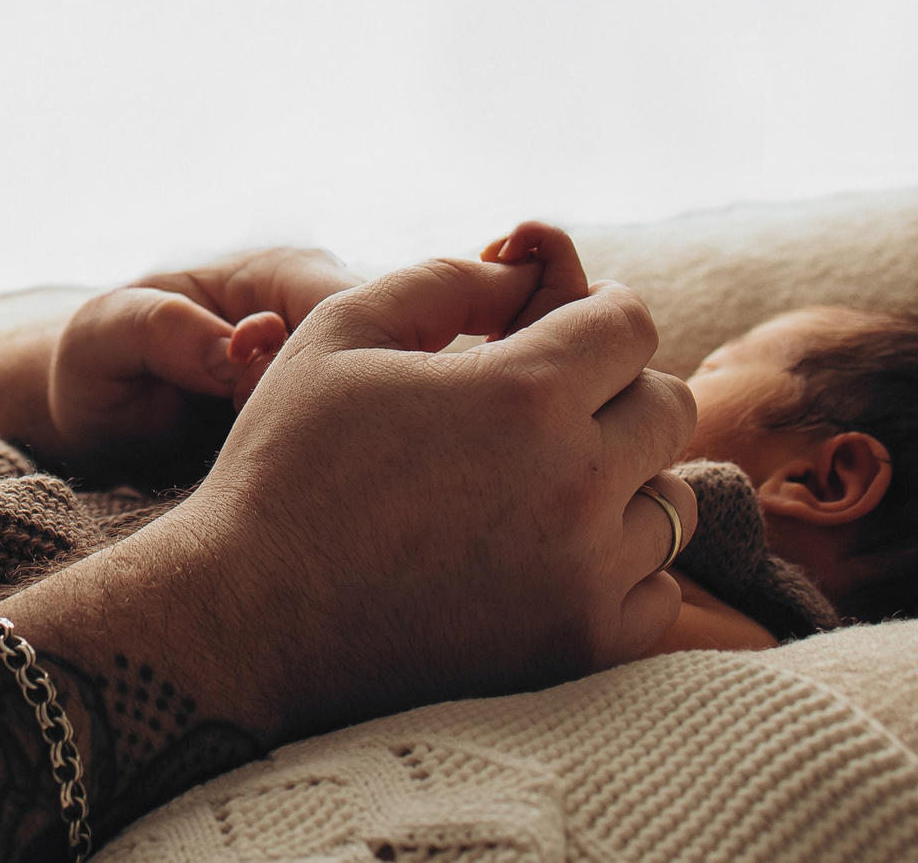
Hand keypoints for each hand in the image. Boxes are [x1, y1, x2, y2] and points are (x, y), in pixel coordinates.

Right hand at [90, 253, 698, 738]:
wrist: (248, 620)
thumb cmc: (286, 463)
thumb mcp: (342, 333)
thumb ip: (448, 282)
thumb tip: (527, 269)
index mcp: (524, 393)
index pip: (631, 324)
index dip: (593, 318)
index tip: (555, 338)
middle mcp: (576, 483)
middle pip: (669, 408)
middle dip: (616, 393)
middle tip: (544, 413)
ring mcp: (586, 573)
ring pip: (669, 503)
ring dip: (621, 484)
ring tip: (538, 490)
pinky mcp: (581, 647)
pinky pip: (659, 593)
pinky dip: (618, 571)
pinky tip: (543, 559)